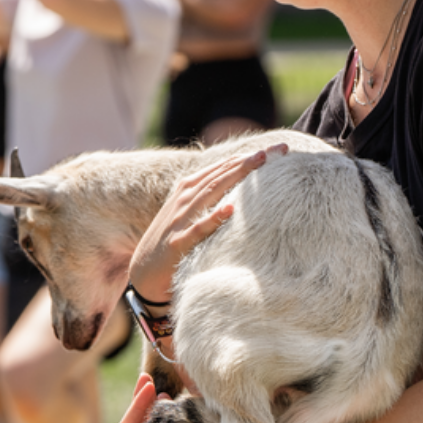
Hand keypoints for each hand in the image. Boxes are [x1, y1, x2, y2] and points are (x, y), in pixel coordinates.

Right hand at [128, 142, 286, 301]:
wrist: (144, 273)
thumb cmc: (172, 240)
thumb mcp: (188, 212)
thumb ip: (209, 196)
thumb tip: (242, 185)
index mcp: (188, 189)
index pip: (223, 166)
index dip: (249, 156)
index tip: (279, 149)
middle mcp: (184, 199)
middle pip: (221, 174)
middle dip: (249, 160)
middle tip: (278, 149)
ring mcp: (180, 219)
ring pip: (211, 192)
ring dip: (235, 176)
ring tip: (258, 163)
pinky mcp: (179, 243)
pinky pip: (198, 228)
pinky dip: (213, 218)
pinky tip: (230, 209)